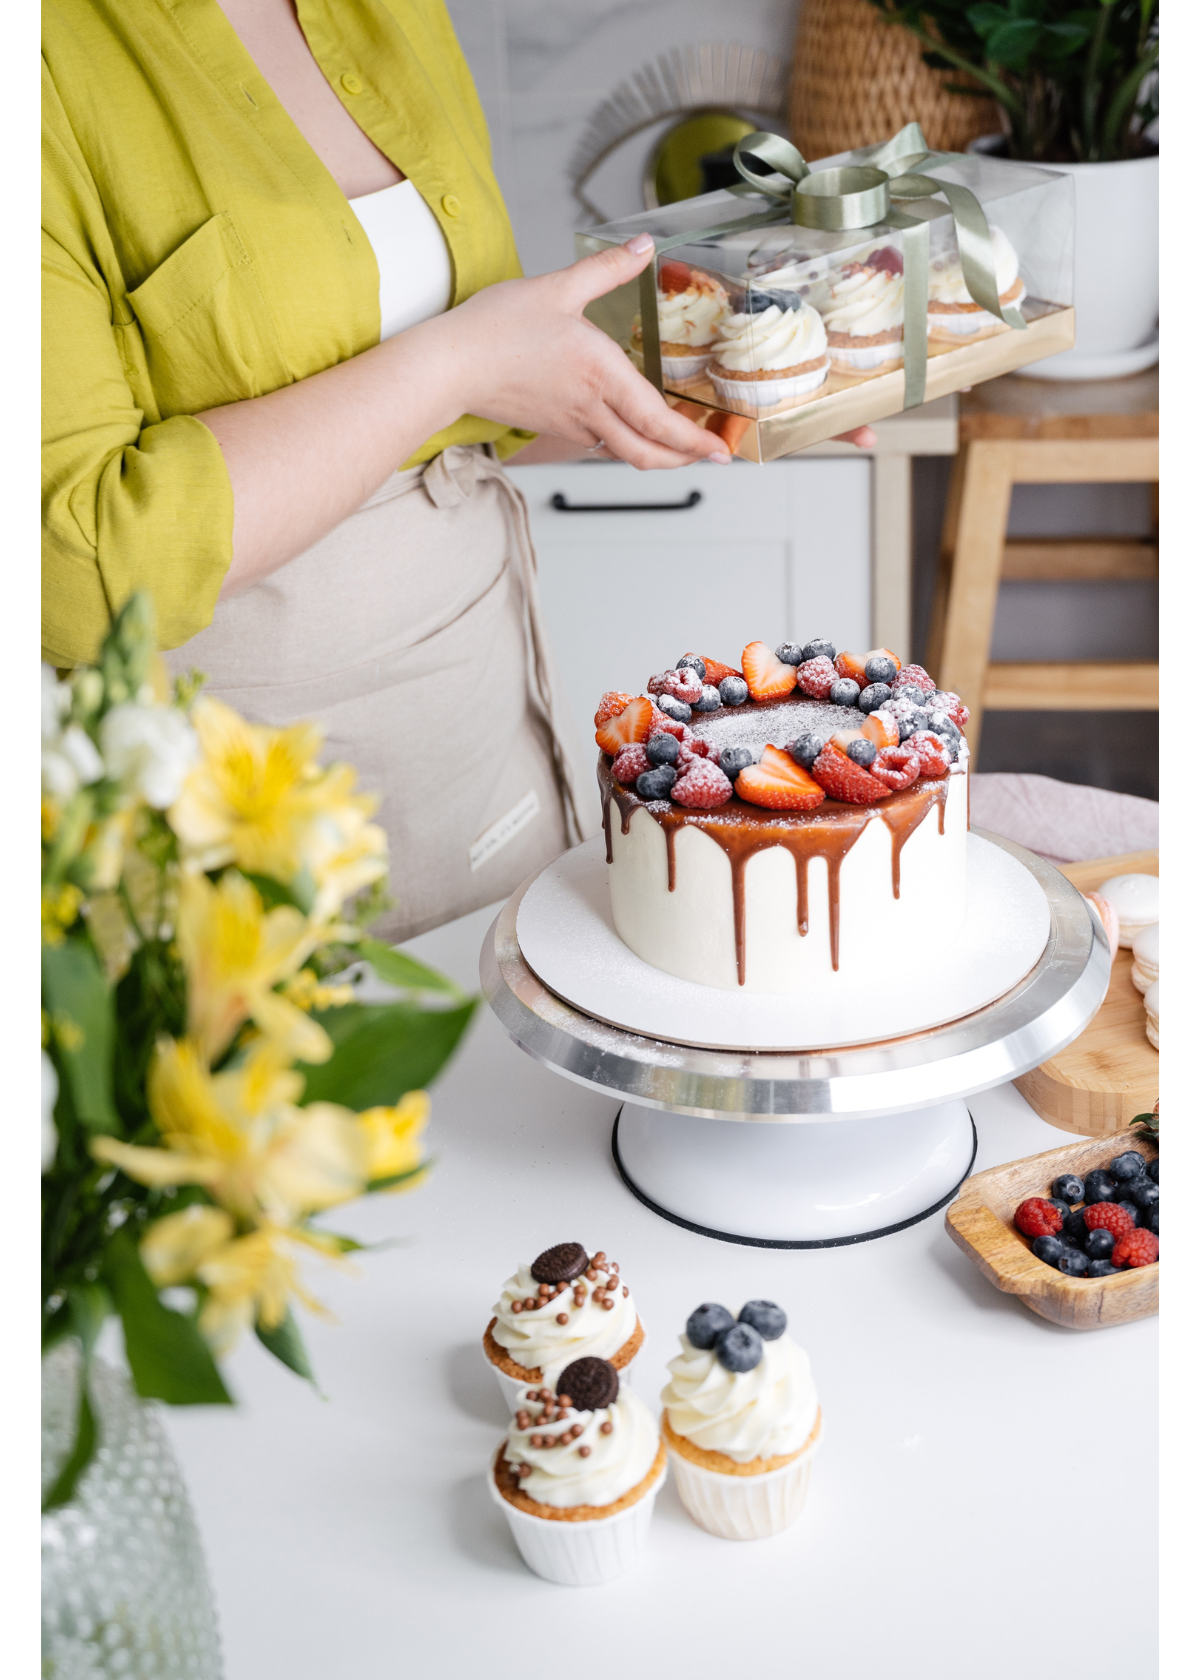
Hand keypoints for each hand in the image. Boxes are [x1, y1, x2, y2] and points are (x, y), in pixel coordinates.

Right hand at [432, 236, 731, 470]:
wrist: (449, 366)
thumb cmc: (495, 330)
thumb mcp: (557, 288)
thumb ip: (607, 269)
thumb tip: (644, 248)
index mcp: (601, 375)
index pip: (659, 422)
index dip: (694, 442)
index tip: (720, 450)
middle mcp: (591, 408)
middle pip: (648, 452)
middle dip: (685, 459)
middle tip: (710, 455)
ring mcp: (572, 423)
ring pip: (625, 453)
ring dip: (657, 454)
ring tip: (678, 446)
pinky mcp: (555, 426)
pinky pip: (600, 443)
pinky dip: (625, 443)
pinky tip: (629, 429)